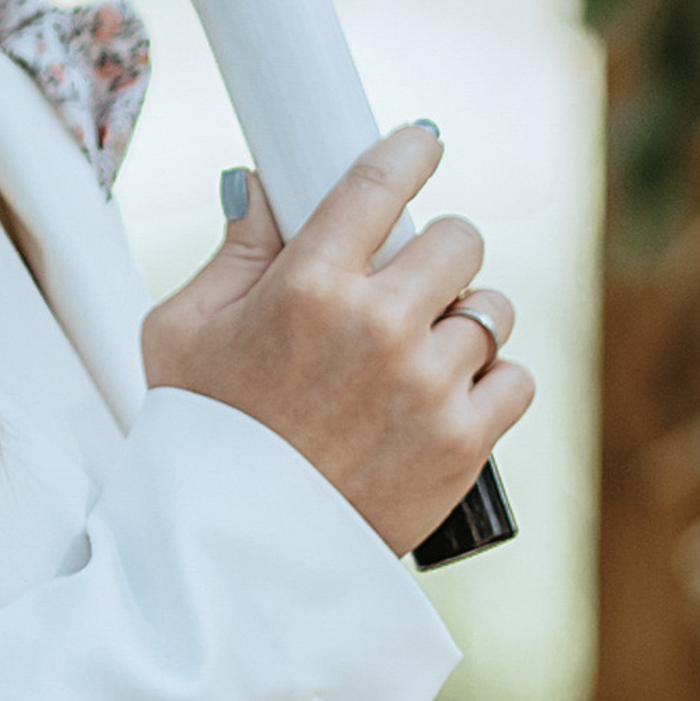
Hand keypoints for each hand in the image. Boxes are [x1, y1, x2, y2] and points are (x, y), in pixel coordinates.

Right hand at [141, 126, 531, 555]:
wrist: (234, 558)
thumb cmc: (201, 439)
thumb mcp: (182, 333)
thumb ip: (233, 252)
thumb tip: (259, 181)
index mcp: (306, 286)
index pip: (382, 182)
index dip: (413, 150)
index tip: (424, 142)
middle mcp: (376, 327)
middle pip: (457, 239)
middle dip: (438, 252)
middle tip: (412, 281)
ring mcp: (427, 386)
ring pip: (493, 308)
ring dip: (466, 320)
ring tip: (426, 350)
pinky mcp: (463, 443)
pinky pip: (517, 378)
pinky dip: (492, 385)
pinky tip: (450, 398)